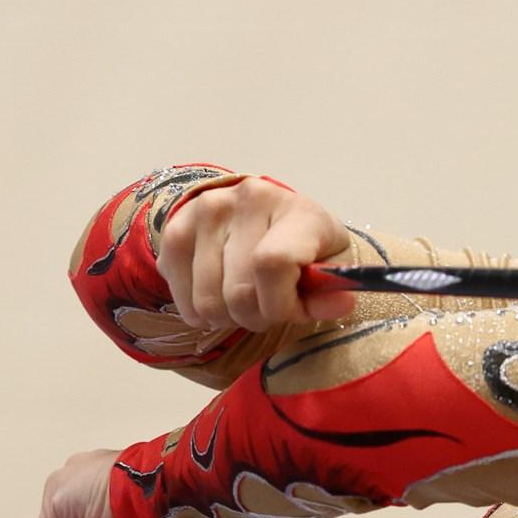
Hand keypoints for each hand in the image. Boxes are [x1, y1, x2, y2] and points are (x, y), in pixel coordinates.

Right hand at [161, 176, 356, 332]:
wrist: (267, 215)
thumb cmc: (305, 246)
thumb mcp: (329, 267)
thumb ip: (330, 291)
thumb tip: (340, 305)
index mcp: (296, 210)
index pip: (274, 263)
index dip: (280, 304)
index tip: (290, 311)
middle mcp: (248, 200)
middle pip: (239, 291)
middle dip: (256, 316)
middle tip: (265, 309)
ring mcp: (207, 209)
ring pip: (207, 300)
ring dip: (227, 317)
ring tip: (243, 301)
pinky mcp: (176, 226)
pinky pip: (181, 294)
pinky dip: (199, 312)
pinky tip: (217, 296)